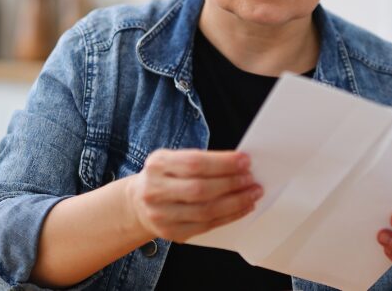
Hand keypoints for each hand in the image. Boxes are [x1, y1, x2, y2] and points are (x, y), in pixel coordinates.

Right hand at [126, 148, 262, 242]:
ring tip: (252, 193)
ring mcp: (161, 214)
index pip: (195, 163)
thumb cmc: (166, 176)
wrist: (138, 203)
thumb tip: (240, 164)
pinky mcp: (171, 232)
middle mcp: (155, 190)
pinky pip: (206, 226)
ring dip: (236, 202)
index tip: (245, 161)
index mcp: (158, 164)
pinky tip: (243, 208)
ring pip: (206, 211)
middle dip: (232, 184)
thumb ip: (202, 161)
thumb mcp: (174, 159)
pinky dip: (229, 216)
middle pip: (201, 189)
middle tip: (251, 179)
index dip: (224, 163)